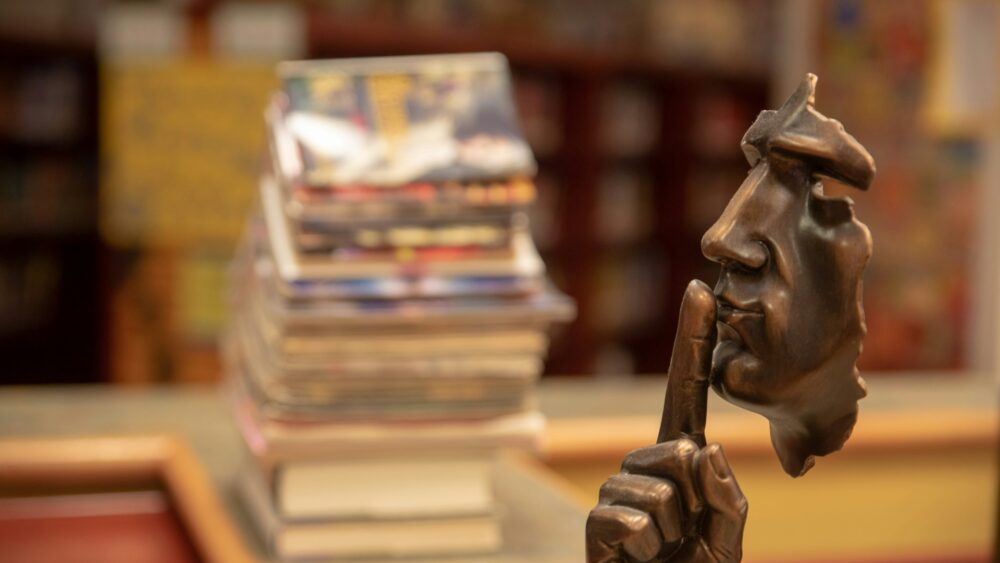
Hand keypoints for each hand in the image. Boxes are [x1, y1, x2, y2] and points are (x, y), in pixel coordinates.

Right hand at [586, 280, 747, 561]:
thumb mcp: (728, 537)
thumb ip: (727, 496)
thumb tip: (699, 448)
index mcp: (683, 456)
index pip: (688, 390)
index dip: (693, 342)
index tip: (701, 290)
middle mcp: (646, 463)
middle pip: (677, 451)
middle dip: (693, 502)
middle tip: (685, 537)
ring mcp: (618, 490)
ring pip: (657, 493)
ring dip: (671, 532)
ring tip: (664, 552)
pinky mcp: (596, 520)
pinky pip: (628, 521)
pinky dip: (644, 549)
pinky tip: (641, 560)